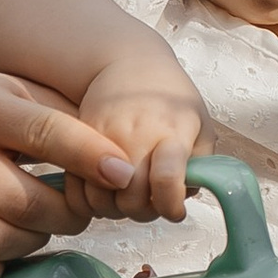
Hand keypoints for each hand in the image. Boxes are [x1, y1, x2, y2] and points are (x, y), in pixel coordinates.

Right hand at [0, 68, 139, 277]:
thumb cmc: (1, 110)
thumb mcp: (32, 93)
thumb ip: (73, 117)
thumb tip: (124, 165)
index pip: (42, 134)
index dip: (88, 156)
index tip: (123, 174)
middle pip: (20, 202)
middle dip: (66, 214)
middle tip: (83, 211)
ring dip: (33, 241)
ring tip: (45, 224)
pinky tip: (10, 255)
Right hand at [80, 62, 202, 225]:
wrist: (130, 67)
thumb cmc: (169, 100)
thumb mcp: (200, 127)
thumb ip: (201, 166)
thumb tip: (184, 198)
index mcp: (170, 132)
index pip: (167, 179)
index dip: (170, 205)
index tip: (174, 209)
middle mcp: (134, 136)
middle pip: (131, 200)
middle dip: (143, 211)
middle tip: (149, 202)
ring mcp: (101, 139)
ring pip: (101, 201)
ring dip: (116, 209)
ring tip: (127, 194)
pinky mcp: (77, 143)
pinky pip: (76, 189)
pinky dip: (88, 200)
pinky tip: (104, 189)